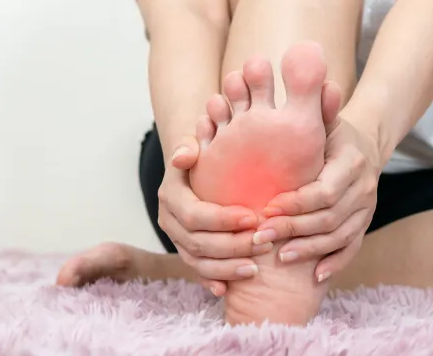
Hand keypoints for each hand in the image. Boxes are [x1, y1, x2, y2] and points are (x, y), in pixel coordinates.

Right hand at [157, 134, 271, 295]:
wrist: (199, 169)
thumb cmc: (206, 155)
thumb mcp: (197, 144)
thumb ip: (191, 145)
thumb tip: (183, 157)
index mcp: (171, 194)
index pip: (194, 214)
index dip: (223, 220)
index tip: (253, 218)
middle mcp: (168, 219)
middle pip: (198, 242)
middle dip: (232, 246)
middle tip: (264, 244)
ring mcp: (175, 238)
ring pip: (197, 261)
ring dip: (226, 267)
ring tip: (255, 268)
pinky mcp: (185, 251)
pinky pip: (197, 271)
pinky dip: (212, 280)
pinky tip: (228, 288)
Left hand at [254, 114, 380, 281]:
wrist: (365, 143)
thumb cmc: (331, 130)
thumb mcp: (322, 116)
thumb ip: (312, 104)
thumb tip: (307, 73)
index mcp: (352, 161)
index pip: (325, 191)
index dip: (296, 204)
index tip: (266, 209)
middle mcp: (364, 187)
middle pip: (329, 218)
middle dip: (294, 230)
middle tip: (260, 237)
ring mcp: (367, 208)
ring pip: (339, 236)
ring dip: (308, 249)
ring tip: (278, 257)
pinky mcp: (365, 223)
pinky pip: (352, 247)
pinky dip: (334, 262)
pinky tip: (313, 276)